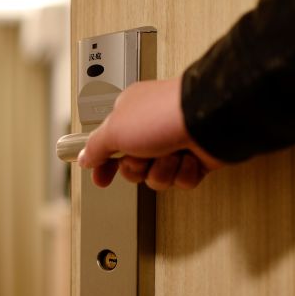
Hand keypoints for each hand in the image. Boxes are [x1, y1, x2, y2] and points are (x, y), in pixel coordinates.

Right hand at [77, 77, 222, 189]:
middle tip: (143, 156)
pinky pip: (182, 180)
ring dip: (163, 170)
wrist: (210, 119)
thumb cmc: (163, 115)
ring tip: (172, 153)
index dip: (103, 165)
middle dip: (138, 168)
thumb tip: (84, 157)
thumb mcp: (114, 130)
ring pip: (158, 177)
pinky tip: (189, 158)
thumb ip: (94, 147)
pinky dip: (185, 172)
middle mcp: (151, 129)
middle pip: (133, 167)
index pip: (108, 145)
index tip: (100, 179)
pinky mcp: (197, 157)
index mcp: (130, 115)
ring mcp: (175, 143)